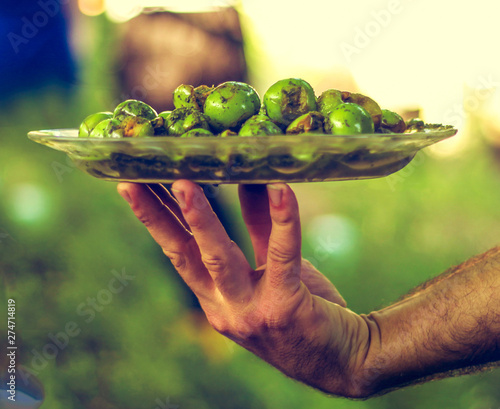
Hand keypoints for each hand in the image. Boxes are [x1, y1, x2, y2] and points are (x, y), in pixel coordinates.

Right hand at [117, 181, 369, 396]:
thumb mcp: (272, 267)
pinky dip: (282, 220)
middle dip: (156, 215)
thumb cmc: (304, 308)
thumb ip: (258, 226)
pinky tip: (281, 189)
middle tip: (135, 179)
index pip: (178, 251)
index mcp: (216, 298)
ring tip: (185, 182)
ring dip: (200, 218)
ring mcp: (251, 311)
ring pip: (218, 258)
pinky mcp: (285, 308)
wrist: (343, 362)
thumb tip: (247, 179)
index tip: (133, 185)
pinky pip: (282, 256)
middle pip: (182, 255)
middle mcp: (224, 307)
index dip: (155, 218)